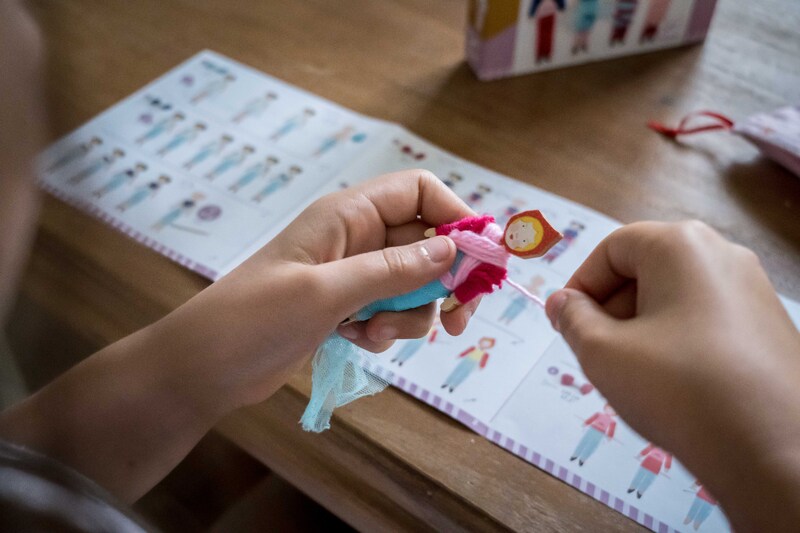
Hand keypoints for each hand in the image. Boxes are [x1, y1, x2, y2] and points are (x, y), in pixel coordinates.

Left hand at [157, 169, 478, 411]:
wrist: (206, 366)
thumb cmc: (255, 317)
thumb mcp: (327, 291)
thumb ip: (393, 270)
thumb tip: (453, 251)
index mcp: (348, 214)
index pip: (420, 192)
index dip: (456, 218)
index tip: (481, 260)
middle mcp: (356, 237)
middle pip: (428, 243)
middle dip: (444, 281)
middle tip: (457, 321)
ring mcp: (352, 274)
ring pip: (414, 284)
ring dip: (409, 314)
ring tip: (372, 333)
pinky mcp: (346, 307)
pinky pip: (391, 311)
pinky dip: (386, 329)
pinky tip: (356, 340)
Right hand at [545, 221, 799, 530]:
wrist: (773, 448)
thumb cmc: (678, 388)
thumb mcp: (603, 352)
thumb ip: (572, 319)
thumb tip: (561, 303)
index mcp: (681, 245)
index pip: (612, 248)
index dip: (581, 285)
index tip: (566, 323)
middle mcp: (722, 253)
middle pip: (646, 268)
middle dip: (612, 307)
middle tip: (597, 351)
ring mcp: (753, 288)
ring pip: (676, 295)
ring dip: (642, 325)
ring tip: (634, 372)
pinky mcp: (769, 324)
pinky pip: (707, 317)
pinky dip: (678, 339)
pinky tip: (674, 382)